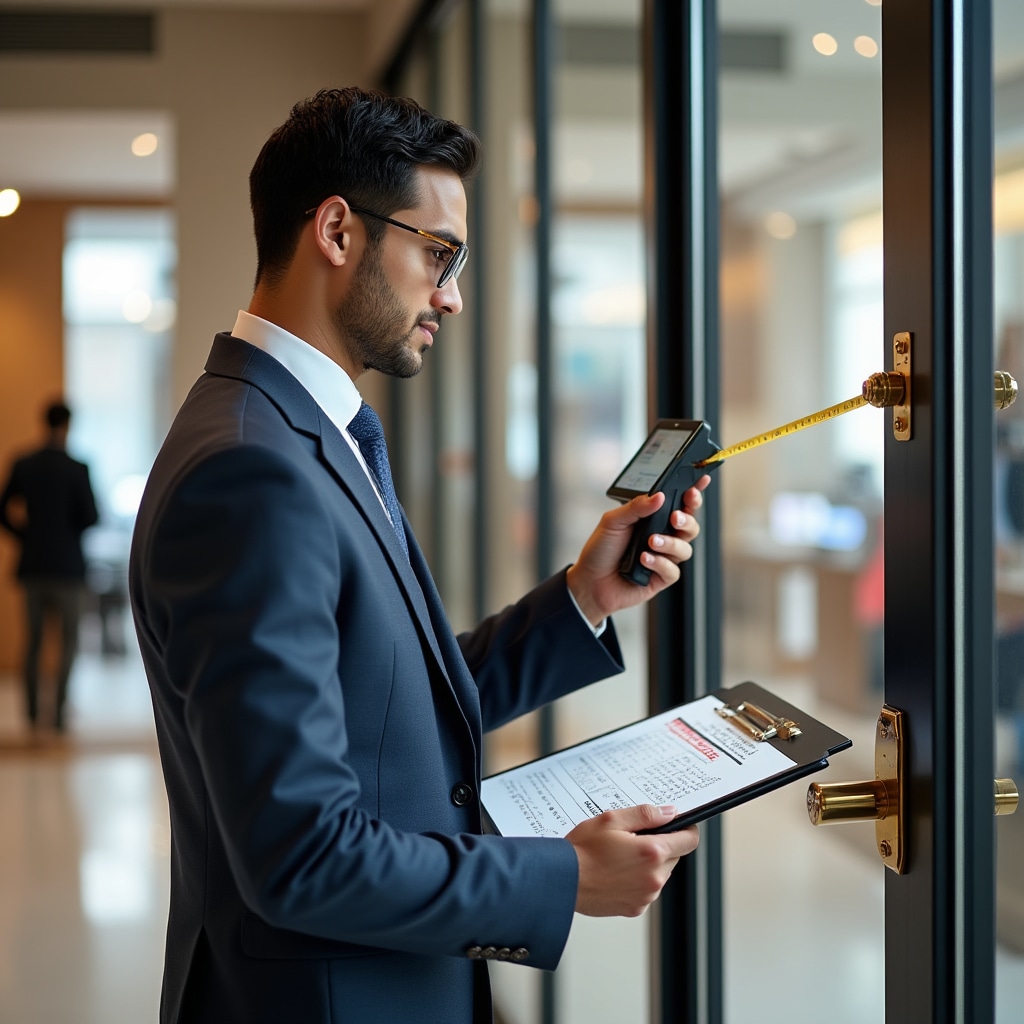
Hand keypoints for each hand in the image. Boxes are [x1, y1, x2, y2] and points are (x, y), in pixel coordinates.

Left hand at [565, 478, 709, 627]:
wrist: (589, 581)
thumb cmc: (601, 550)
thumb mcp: (613, 521)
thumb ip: (636, 507)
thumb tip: (659, 496)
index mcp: (653, 519)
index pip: (679, 503)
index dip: (694, 492)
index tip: (701, 481)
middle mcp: (663, 536)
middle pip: (691, 525)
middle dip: (687, 519)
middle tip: (675, 516)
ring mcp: (664, 557)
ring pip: (685, 548)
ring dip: (670, 543)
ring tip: (650, 542)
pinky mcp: (661, 578)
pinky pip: (673, 570)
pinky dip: (660, 563)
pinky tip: (644, 559)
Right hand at [566, 804, 699, 916]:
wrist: (563, 880)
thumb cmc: (583, 850)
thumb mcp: (612, 820)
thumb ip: (646, 814)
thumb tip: (670, 812)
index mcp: (652, 853)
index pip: (689, 840)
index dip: (686, 828)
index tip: (679, 824)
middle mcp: (654, 878)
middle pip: (675, 856)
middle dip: (661, 845)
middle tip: (634, 838)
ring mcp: (646, 896)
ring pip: (661, 873)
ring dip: (650, 863)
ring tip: (621, 856)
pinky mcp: (636, 908)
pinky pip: (648, 889)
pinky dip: (639, 880)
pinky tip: (617, 871)